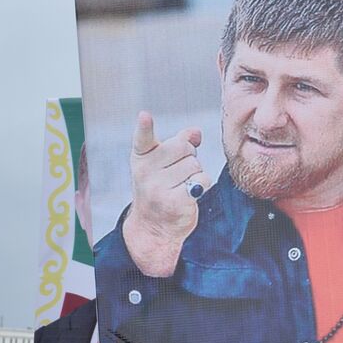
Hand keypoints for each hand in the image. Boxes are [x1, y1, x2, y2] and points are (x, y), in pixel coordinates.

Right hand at [120, 111, 211, 277]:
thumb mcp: (161, 163)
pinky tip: (190, 193)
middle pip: (184, 147)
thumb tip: (196, 132)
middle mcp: (146, 172)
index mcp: (141, 158)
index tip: (144, 116)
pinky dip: (201, 186)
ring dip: (195, 174)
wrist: (154, 226)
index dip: (144, 126)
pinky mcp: (175, 201)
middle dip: (188, 157)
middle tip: (177, 173)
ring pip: (195, 165)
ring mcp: (159, 188)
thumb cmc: (160, 188)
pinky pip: (202, 180)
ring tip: (182, 185)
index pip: (142, 139)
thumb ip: (178, 143)